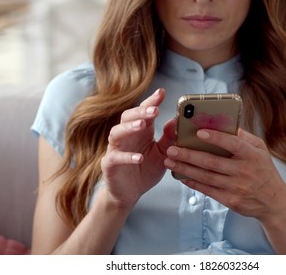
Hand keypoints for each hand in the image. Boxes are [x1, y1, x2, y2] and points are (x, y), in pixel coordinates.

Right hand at [100, 88, 175, 208]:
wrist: (130, 193)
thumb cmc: (145, 170)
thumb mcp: (163, 154)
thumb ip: (169, 139)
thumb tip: (176, 121)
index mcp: (141, 131)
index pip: (144, 112)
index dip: (151, 101)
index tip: (162, 92)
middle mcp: (126, 136)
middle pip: (128, 117)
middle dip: (141, 111)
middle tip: (154, 109)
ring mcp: (116, 149)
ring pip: (117, 132)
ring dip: (129, 127)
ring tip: (142, 125)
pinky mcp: (109, 164)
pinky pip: (115, 157)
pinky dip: (126, 156)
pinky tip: (138, 158)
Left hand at [164, 128, 283, 218]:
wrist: (273, 201)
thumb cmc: (264, 170)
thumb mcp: (260, 149)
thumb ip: (243, 137)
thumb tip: (223, 123)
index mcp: (251, 155)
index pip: (232, 144)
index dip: (216, 138)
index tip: (199, 133)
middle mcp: (243, 171)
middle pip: (212, 162)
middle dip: (189, 155)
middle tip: (172, 149)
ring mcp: (236, 187)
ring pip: (206, 177)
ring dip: (185, 168)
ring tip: (170, 161)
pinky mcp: (230, 200)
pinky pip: (207, 190)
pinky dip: (192, 182)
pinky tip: (181, 175)